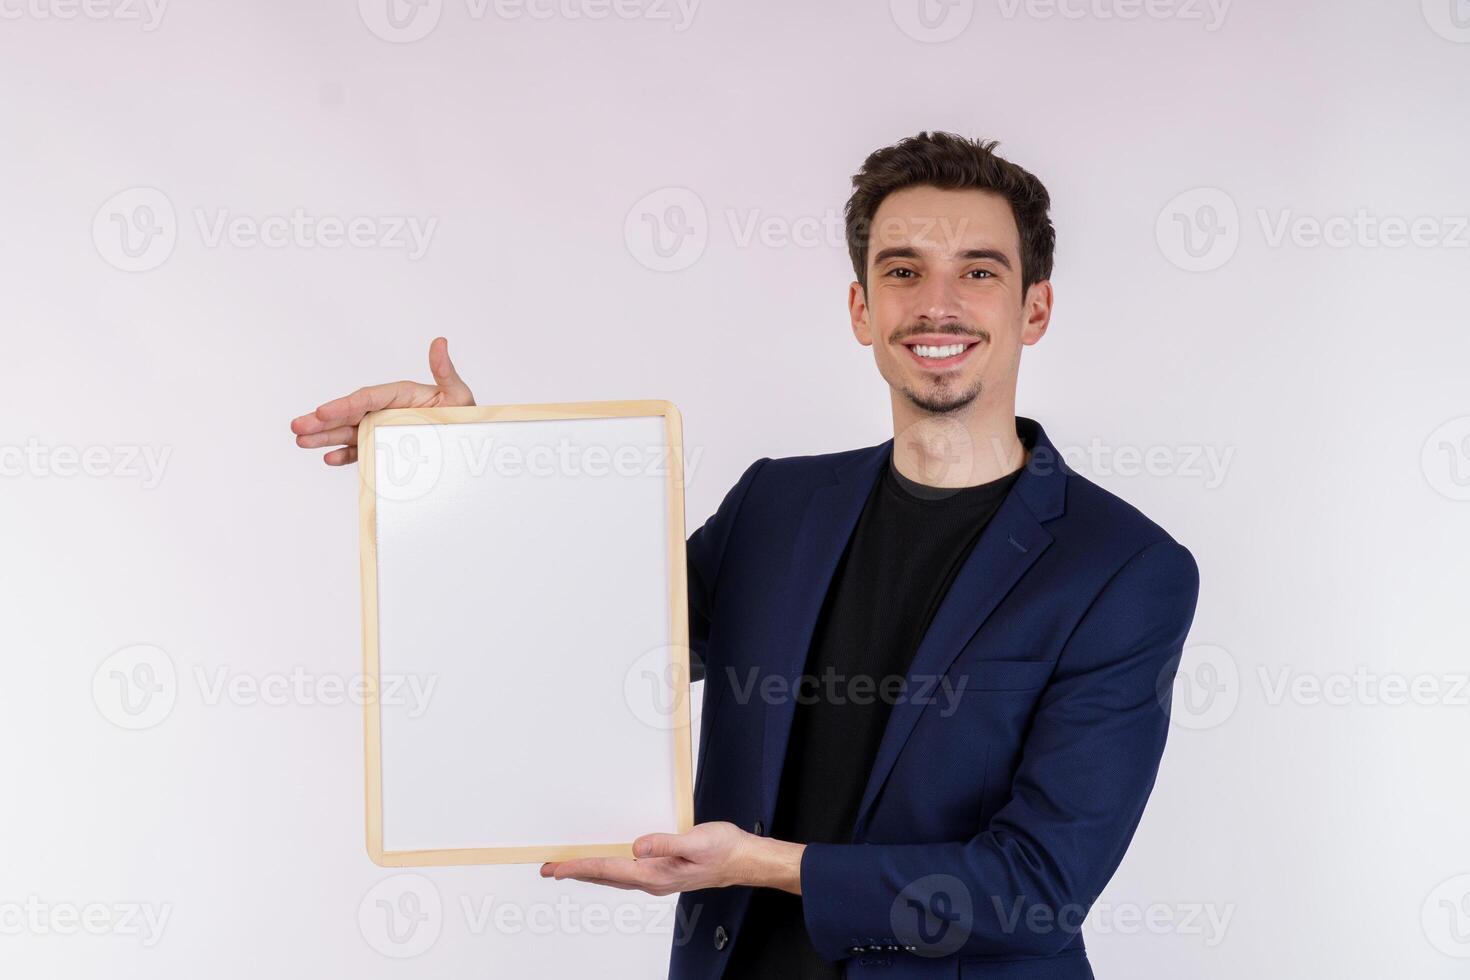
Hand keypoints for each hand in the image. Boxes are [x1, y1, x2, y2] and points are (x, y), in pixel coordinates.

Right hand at [289, 336, 474, 464]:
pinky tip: (329, 457)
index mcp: (401, 395)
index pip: (367, 398)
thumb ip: (445, 371)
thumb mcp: (459, 394)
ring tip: (301, 441)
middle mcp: (388, 410)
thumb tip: (440, 342)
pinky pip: (361, 451)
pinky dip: (346, 455)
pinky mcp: (385, 447)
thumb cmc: (466, 416)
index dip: (344, 405)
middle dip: (323, 421)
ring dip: (325, 437)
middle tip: (297, 427)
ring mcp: (384, 429)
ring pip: (349, 432)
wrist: (472, 445)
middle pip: (351, 414)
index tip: (322, 412)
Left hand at [539, 822, 803, 896]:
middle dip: (575, 873)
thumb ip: (665, 843)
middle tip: (548, 869)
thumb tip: (637, 845)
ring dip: (589, 872)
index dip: (580, 868)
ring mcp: (657, 878)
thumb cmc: (724, 850)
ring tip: (567, 868)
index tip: (557, 867)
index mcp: (656, 874)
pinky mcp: (663, 872)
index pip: (608, 870)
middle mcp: (652, 880)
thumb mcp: (695, 841)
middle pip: (604, 877)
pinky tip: (604, 865)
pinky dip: (607, 869)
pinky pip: (626, 873)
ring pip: (613, 877)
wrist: (744, 860)